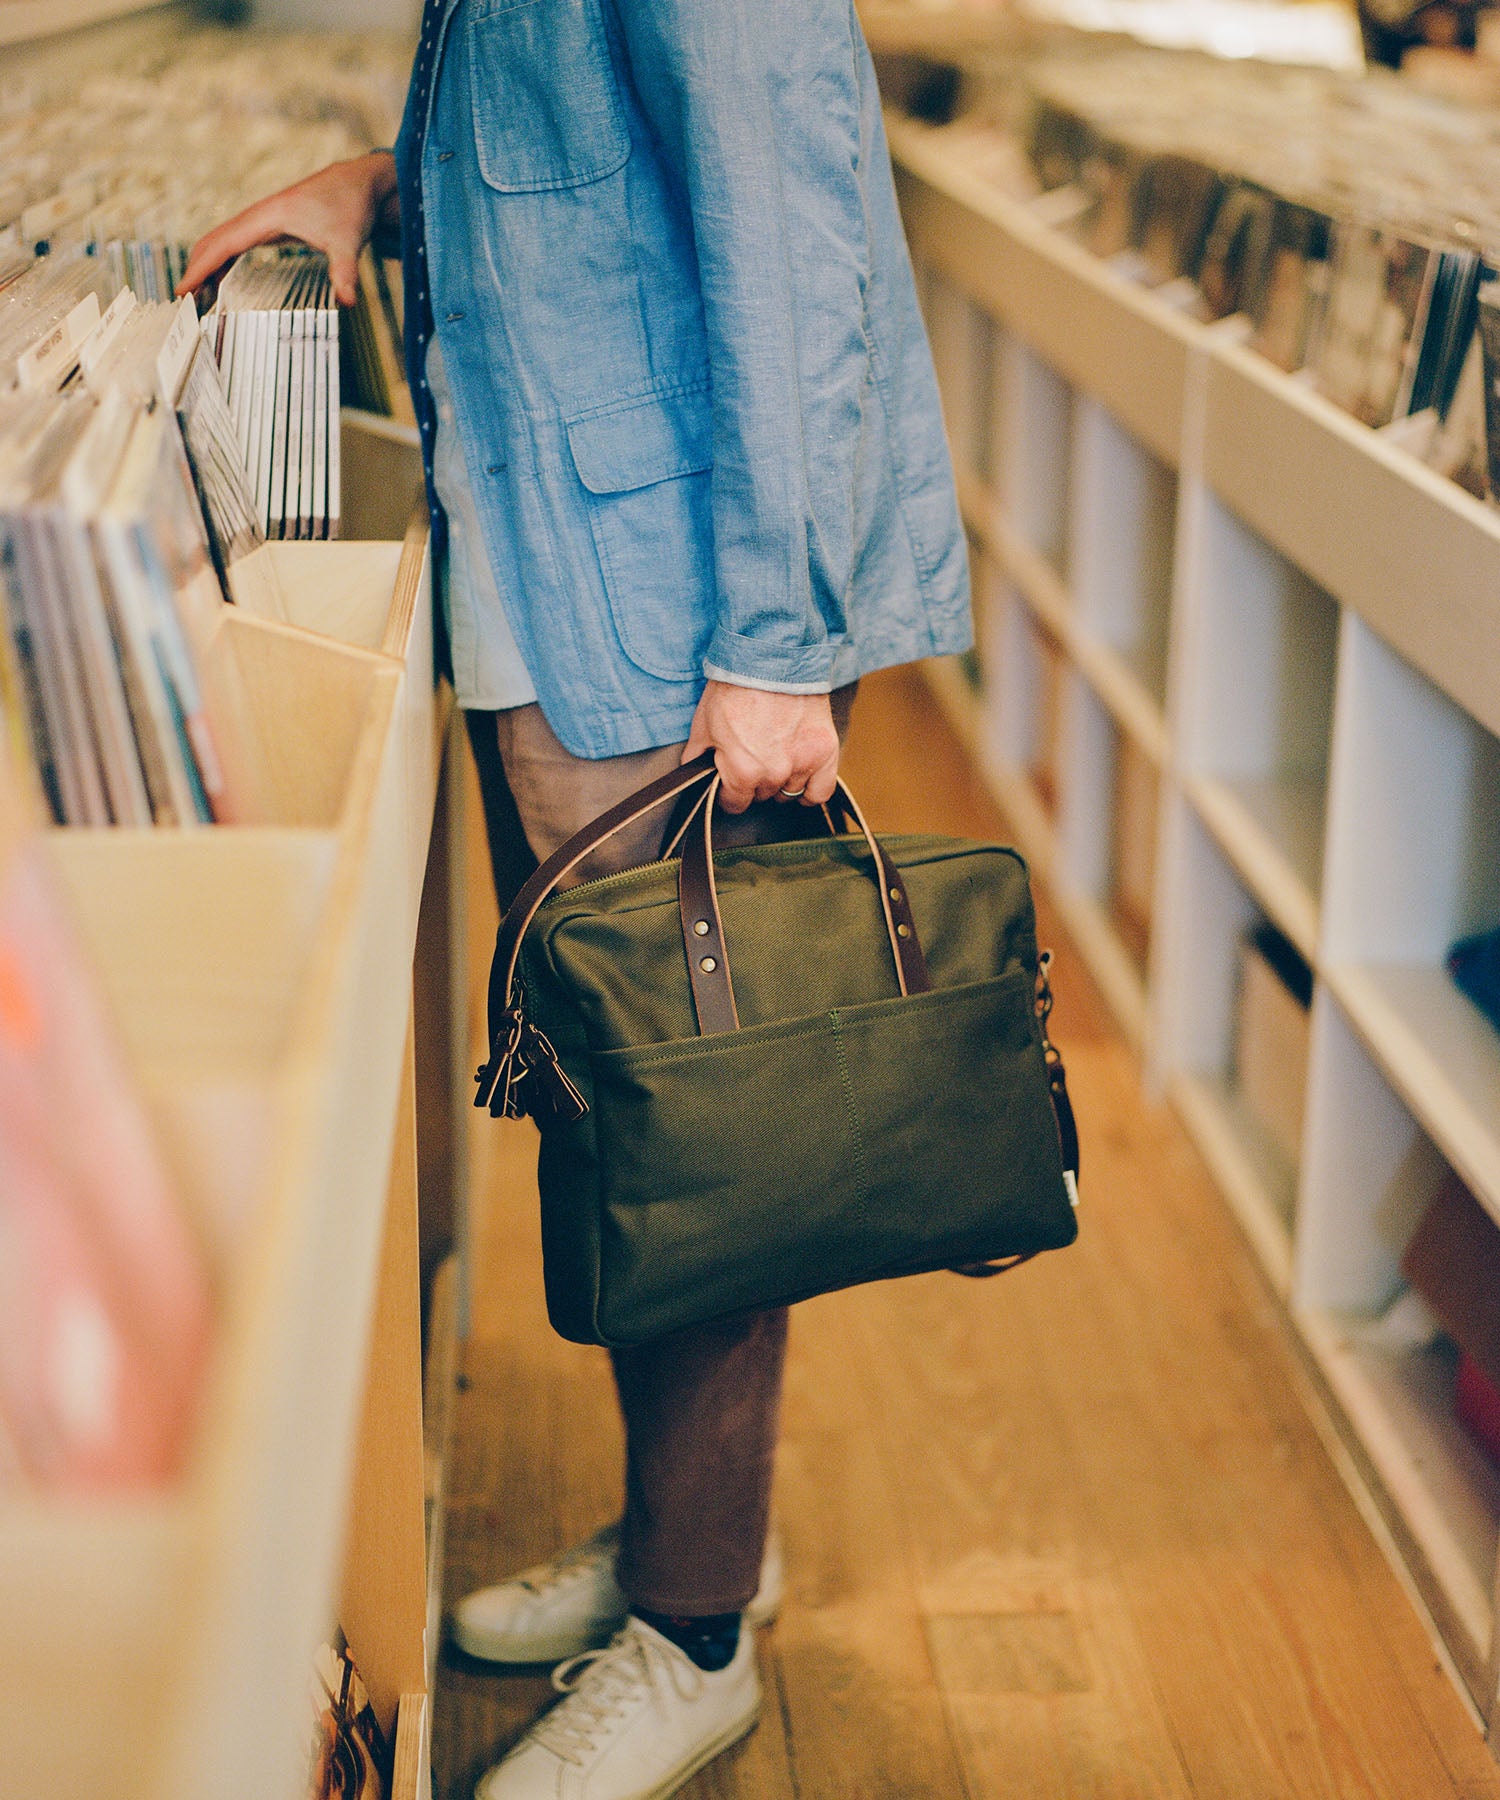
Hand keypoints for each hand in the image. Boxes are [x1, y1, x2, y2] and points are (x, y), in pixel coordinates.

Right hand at [176, 152, 398, 306]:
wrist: (357, 182)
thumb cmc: (350, 207)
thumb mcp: (349, 242)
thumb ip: (345, 271)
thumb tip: (348, 301)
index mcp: (267, 217)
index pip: (223, 245)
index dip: (200, 268)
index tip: (182, 289)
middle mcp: (258, 216)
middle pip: (213, 242)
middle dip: (195, 270)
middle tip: (183, 303)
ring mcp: (261, 221)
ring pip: (222, 243)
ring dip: (206, 267)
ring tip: (196, 298)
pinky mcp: (269, 227)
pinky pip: (236, 245)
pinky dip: (222, 263)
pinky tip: (221, 283)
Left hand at [682, 681, 839, 813]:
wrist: (770, 656)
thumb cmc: (734, 688)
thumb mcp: (703, 725)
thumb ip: (697, 759)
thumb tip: (695, 778)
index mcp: (743, 772)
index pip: (734, 804)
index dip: (728, 792)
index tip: (728, 780)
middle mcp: (774, 774)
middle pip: (762, 797)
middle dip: (753, 782)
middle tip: (751, 756)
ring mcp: (803, 763)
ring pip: (789, 794)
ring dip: (780, 782)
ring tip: (775, 756)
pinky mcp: (825, 751)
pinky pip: (821, 791)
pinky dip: (811, 790)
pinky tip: (801, 779)